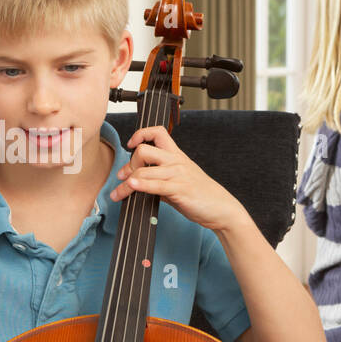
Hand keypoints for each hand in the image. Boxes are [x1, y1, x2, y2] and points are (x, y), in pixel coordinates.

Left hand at [111, 126, 247, 232]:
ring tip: (118, 194)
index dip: (140, 134)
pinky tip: (130, 187)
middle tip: (124, 177)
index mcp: (178, 156)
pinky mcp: (180, 190)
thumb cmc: (203, 196)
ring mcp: (178, 175)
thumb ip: (161, 179)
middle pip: (143, 151)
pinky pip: (155, 185)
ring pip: (143, 172)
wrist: (223, 209)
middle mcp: (177, 162)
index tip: (131, 145)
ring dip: (125, 184)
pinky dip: (139, 186)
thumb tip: (139, 184)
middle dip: (129, 165)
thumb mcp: (181, 181)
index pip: (157, 132)